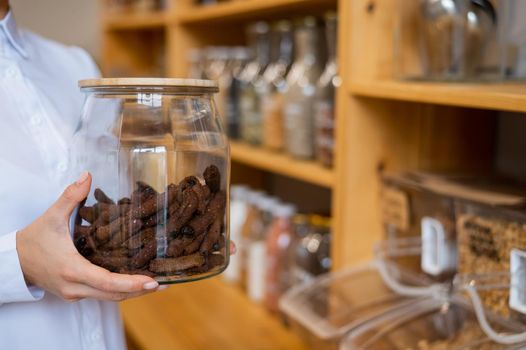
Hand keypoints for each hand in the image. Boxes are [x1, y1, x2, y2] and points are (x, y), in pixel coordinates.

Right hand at [17, 172, 160, 301]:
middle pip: (113, 295)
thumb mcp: (52, 216)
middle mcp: (75, 287)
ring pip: (109, 298)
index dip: (130, 283)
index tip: (152, 282)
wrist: (13, 262)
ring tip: (156, 284)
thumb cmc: (33, 240)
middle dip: (140, 291)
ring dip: (132, 293)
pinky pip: (102, 295)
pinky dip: (120, 291)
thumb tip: (87, 176)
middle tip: (164, 283)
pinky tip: (135, 282)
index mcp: (72, 269)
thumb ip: (71, 196)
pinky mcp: (75, 294)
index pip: (106, 282)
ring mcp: (75, 294)